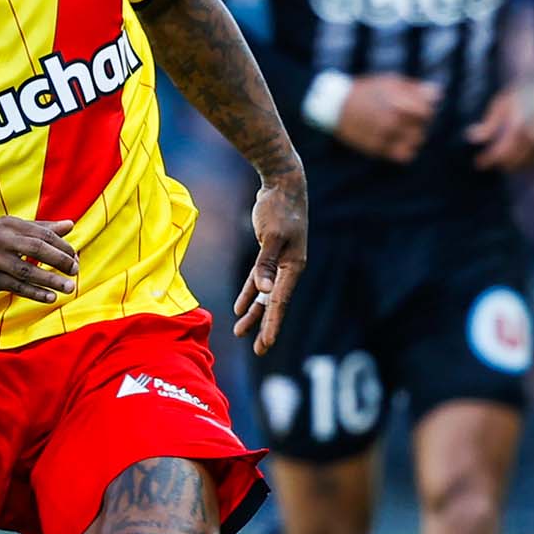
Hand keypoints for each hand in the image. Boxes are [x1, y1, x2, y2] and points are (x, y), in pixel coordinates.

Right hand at [0, 216, 78, 303]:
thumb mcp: (11, 230)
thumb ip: (41, 228)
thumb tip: (70, 225)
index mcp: (8, 224)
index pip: (42, 233)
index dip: (61, 246)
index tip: (75, 257)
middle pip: (36, 248)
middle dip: (59, 260)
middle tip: (75, 270)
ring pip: (27, 271)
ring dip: (50, 280)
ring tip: (68, 287)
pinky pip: (16, 287)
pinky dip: (35, 293)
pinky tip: (50, 297)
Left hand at [236, 173, 307, 352]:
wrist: (283, 183)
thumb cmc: (279, 207)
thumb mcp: (271, 235)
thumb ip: (265, 264)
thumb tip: (263, 291)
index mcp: (294, 267)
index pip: (280, 302)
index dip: (272, 325)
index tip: (266, 345)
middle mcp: (289, 268)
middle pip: (275, 304)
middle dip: (264, 327)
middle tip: (257, 350)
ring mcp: (280, 262)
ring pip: (265, 294)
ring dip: (254, 313)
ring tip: (241, 332)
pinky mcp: (270, 254)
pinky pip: (258, 279)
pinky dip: (249, 293)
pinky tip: (240, 307)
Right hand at [332, 74, 439, 163]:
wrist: (336, 105)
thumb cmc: (367, 90)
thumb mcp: (390, 81)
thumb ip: (415, 88)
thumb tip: (438, 93)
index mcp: (398, 102)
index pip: (427, 112)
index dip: (425, 109)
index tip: (417, 107)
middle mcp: (393, 120)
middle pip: (422, 128)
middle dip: (419, 123)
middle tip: (409, 119)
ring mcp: (384, 136)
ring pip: (415, 143)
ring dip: (414, 137)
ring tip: (405, 131)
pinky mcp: (377, 148)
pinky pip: (403, 155)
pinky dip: (406, 149)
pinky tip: (399, 141)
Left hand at [469, 62, 533, 171]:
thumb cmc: (524, 93)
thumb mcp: (502, 104)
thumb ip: (488, 124)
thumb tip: (471, 137)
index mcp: (520, 126)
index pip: (500, 153)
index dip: (487, 160)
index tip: (478, 163)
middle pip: (511, 163)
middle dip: (498, 163)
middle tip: (487, 159)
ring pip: (523, 166)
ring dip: (511, 164)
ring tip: (501, 156)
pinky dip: (524, 162)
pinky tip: (516, 154)